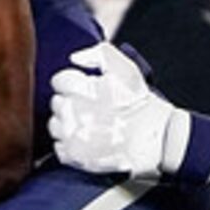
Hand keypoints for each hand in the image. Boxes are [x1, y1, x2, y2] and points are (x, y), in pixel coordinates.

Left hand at [48, 42, 189, 178]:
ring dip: (67, 124)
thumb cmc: (140, 103)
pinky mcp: (74, 155)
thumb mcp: (125, 68)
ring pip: (54, 126)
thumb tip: (75, 58)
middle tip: (90, 108)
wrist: (154, 139)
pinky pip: (59, 147)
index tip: (85, 91)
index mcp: (81, 88)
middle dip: (70, 103)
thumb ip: (98, 54)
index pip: (59, 81)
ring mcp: (71, 135)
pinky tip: (86, 140)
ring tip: (87, 125)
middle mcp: (72, 111)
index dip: (73, 84)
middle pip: (56, 103)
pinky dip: (69, 144)